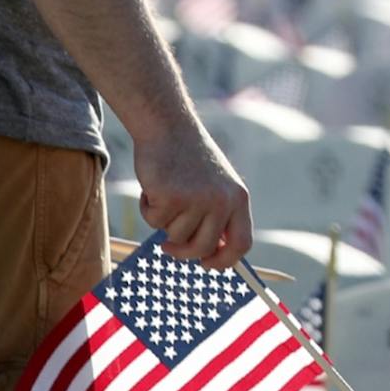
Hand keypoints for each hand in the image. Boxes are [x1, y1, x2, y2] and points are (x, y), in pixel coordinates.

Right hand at [132, 123, 252, 269]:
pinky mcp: (171, 196)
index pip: (241, 244)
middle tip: (168, 247)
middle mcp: (221, 200)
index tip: (206, 264)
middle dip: (182, 253)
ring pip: (175, 236)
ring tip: (164, 193)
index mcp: (238, 198)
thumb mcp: (214, 186)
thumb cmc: (188, 159)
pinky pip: (154, 222)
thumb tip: (209, 254)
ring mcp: (197, 199)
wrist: (167, 126)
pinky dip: (147, 208)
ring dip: (163, 222)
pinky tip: (153, 186)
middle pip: (202, 248)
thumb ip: (216, 217)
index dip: (224, 261)